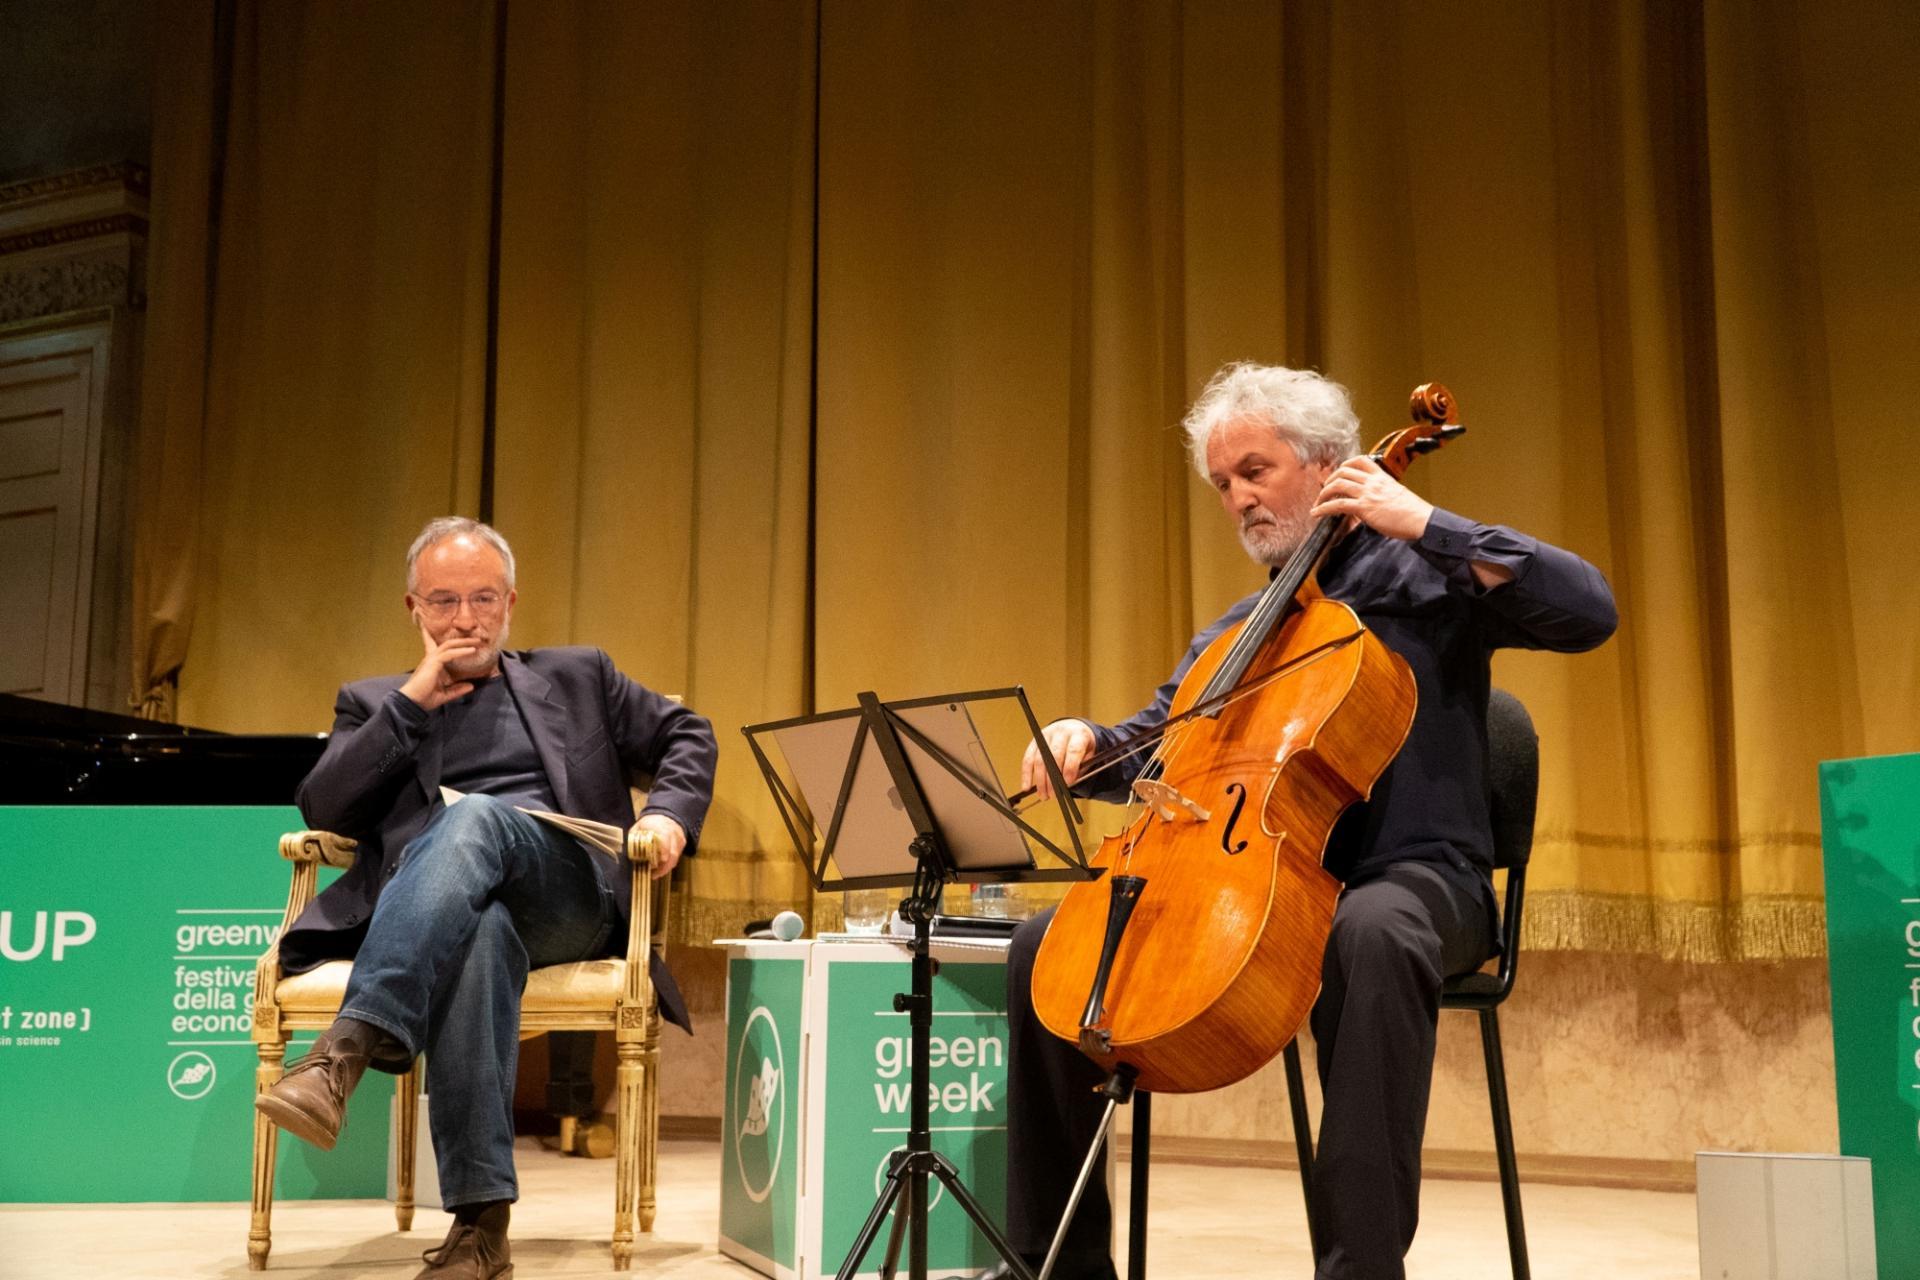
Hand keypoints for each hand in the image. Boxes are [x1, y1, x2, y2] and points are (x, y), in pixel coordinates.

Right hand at [398, 623, 485, 709]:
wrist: (412, 703)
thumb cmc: (424, 699)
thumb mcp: (445, 694)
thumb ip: (457, 690)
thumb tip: (470, 686)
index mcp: (431, 664)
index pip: (431, 645)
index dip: (431, 636)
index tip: (431, 626)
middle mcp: (430, 659)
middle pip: (447, 644)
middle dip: (461, 640)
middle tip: (476, 638)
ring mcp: (431, 660)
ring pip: (449, 645)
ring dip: (464, 642)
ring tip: (478, 641)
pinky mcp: (433, 663)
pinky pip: (450, 653)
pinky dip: (461, 651)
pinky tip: (472, 650)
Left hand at [633, 813, 686, 878]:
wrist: (666, 815)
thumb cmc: (650, 822)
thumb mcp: (639, 826)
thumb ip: (635, 837)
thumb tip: (627, 850)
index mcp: (660, 827)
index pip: (665, 839)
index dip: (662, 851)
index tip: (656, 863)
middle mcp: (672, 833)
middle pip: (672, 852)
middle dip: (663, 866)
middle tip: (653, 874)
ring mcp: (679, 839)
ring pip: (676, 857)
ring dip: (666, 868)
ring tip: (656, 874)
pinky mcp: (682, 844)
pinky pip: (677, 857)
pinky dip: (669, 864)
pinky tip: (661, 869)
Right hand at [1020, 720, 1095, 800]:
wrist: (1072, 728)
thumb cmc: (1082, 746)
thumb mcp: (1089, 755)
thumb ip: (1080, 769)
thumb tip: (1066, 787)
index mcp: (1078, 734)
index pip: (1073, 750)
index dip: (1070, 768)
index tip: (1067, 784)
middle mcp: (1061, 732)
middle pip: (1054, 756)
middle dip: (1053, 778)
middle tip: (1053, 795)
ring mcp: (1045, 736)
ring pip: (1040, 759)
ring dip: (1040, 780)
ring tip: (1043, 796)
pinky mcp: (1034, 741)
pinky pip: (1027, 759)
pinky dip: (1026, 775)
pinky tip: (1026, 787)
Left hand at [1309, 455, 1433, 541]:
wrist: (1420, 520)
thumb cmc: (1413, 512)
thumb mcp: (1397, 495)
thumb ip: (1383, 493)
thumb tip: (1375, 501)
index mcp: (1382, 477)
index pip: (1361, 461)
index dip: (1345, 465)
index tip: (1339, 472)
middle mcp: (1373, 482)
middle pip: (1343, 471)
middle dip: (1329, 480)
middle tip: (1324, 490)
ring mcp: (1368, 493)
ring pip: (1337, 485)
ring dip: (1323, 494)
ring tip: (1317, 503)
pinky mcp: (1364, 508)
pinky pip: (1337, 504)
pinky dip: (1323, 508)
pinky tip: (1316, 513)